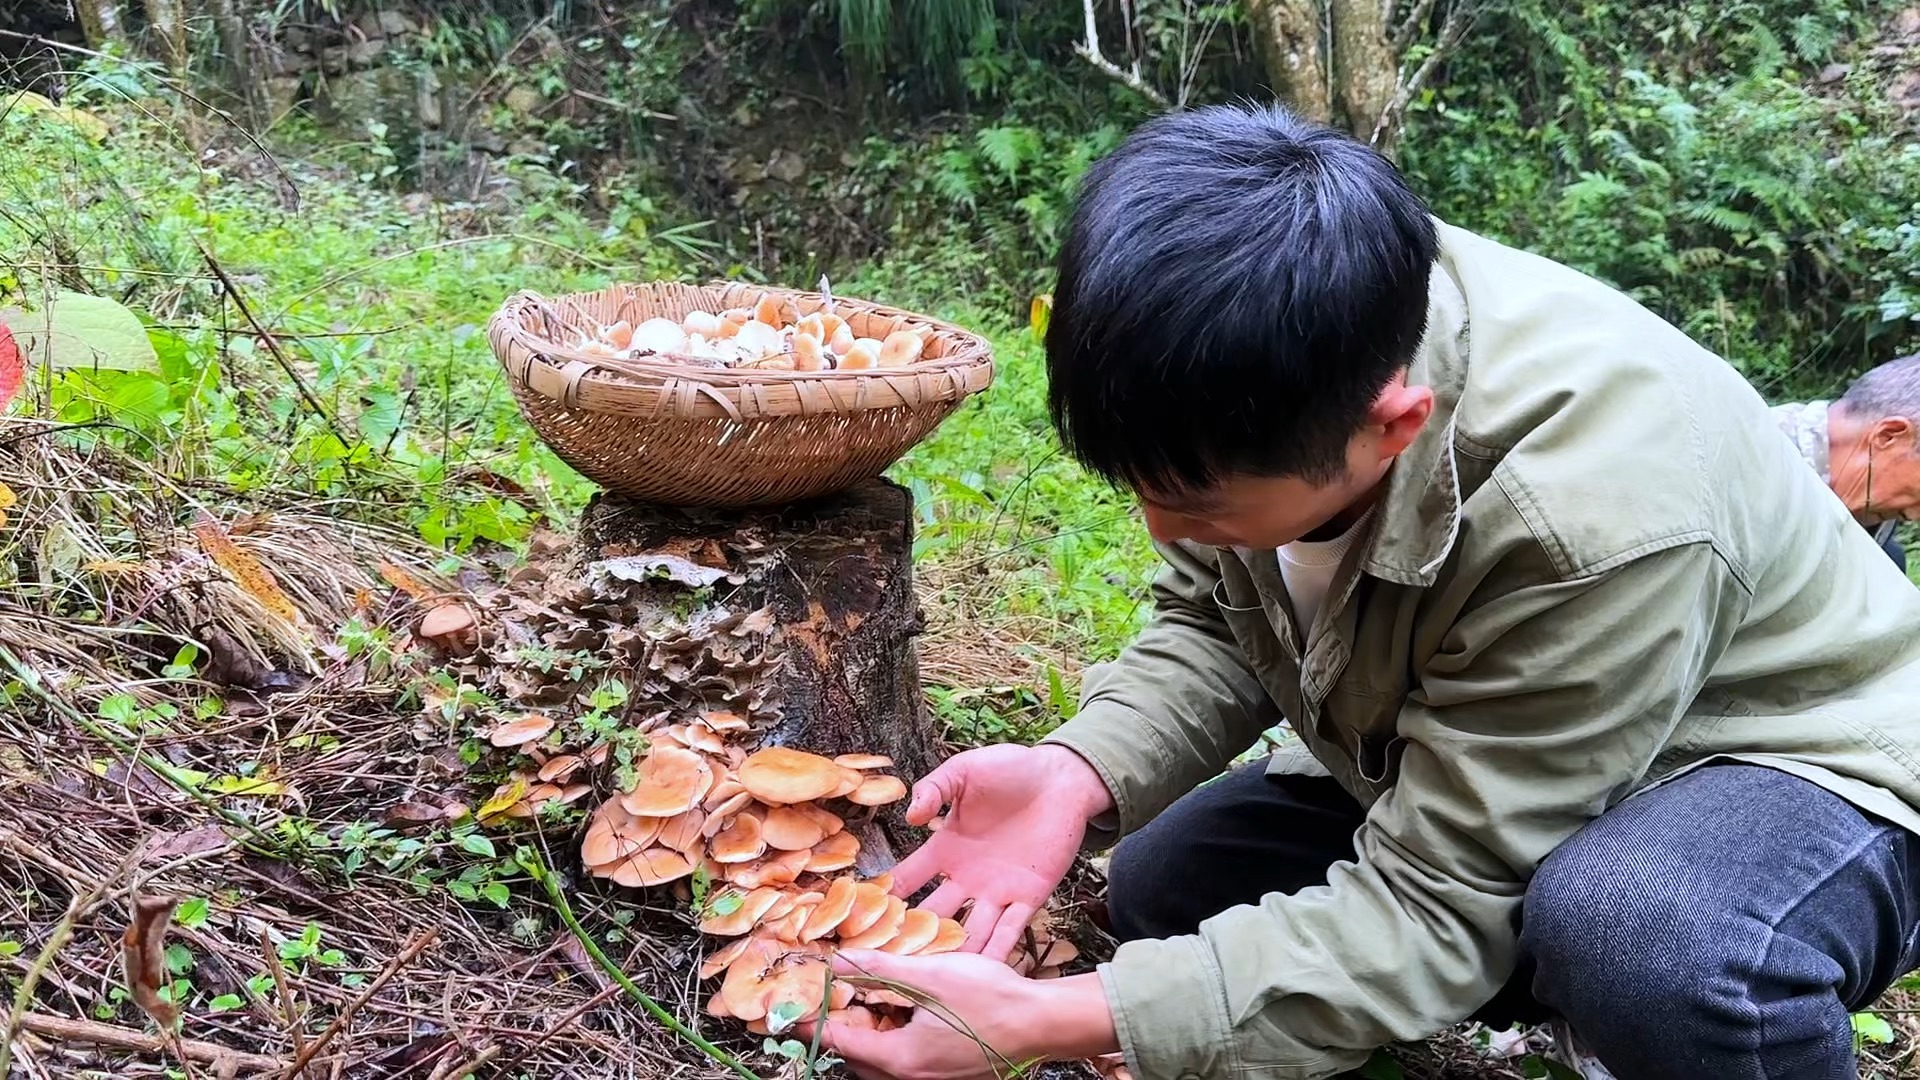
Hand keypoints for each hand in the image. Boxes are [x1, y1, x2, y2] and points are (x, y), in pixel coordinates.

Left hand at [797, 949, 1117, 1079]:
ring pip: (883, 1065)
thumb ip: (879, 969)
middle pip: (859, 1059)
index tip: (791, 1011)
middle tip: (837, 1000)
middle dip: (844, 1031)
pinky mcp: (951, 1079)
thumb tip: (838, 963)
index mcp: (901, 1060)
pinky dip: (897, 1044)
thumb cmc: (989, 998)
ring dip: (872, 1038)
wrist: (1042, 1024)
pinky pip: (908, 1065)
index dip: (814, 1023)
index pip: (841, 1042)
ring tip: (874, 1005)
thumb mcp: (928, 974)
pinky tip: (909, 1016)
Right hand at [888, 744, 1113, 960]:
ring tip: (931, 980)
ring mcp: (997, 890)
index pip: (909, 877)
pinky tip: (982, 974)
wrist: (1061, 779)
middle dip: (913, 938)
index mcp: (947, 848)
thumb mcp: (964, 772)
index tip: (859, 918)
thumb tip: (911, 815)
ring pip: (969, 930)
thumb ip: (934, 787)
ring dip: (953, 953)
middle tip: (888, 965)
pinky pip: (1010, 929)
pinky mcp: (1029, 896)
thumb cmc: (1011, 769)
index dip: (887, 896)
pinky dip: (997, 951)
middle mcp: (967, 876)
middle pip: (934, 914)